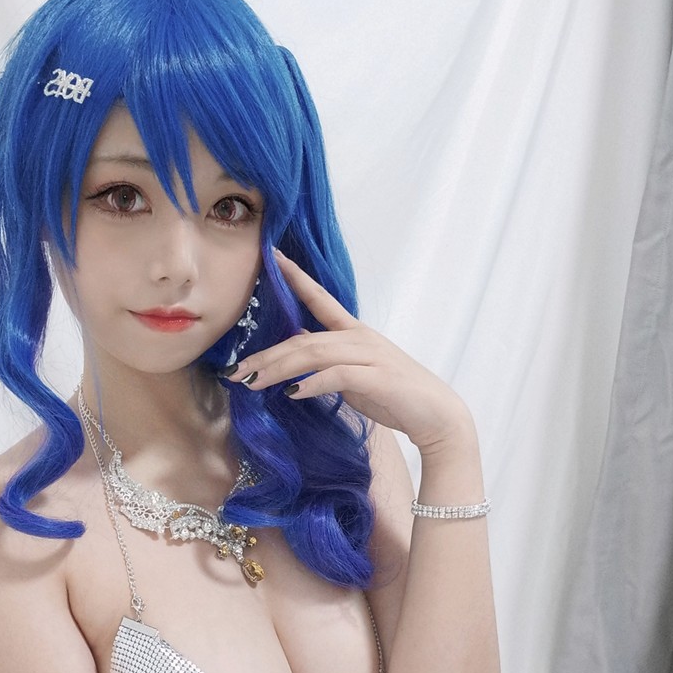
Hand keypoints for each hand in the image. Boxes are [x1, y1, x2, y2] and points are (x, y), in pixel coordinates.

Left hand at [226, 249, 470, 453]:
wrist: (436, 415)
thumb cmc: (394, 396)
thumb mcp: (354, 375)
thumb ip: (329, 362)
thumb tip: (299, 354)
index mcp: (353, 332)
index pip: (320, 298)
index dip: (296, 277)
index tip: (273, 257)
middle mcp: (359, 337)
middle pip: (302, 338)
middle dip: (265, 355)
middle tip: (236, 372)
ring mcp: (368, 355)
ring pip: (313, 354)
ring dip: (278, 370)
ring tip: (253, 383)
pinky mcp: (375, 378)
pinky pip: (336, 376)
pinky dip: (311, 384)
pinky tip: (292, 394)